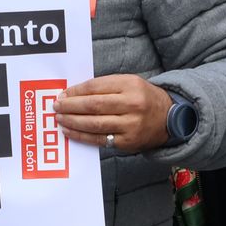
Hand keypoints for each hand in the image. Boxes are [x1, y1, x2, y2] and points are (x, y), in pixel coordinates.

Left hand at [56, 75, 172, 151]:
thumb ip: (105, 86)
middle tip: (56, 106)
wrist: (169, 118)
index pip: (96, 87)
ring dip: (73, 121)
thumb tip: (74, 94)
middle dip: (71, 106)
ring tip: (59, 118)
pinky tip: (70, 131)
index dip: (76, 91)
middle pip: (93, 105)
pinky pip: (99, 139)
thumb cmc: (143, 98)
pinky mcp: (127, 142)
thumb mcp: (129, 83)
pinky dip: (82, 136)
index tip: (63, 94)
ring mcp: (130, 125)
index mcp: (130, 85)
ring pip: (94, 124)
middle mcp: (132, 105)